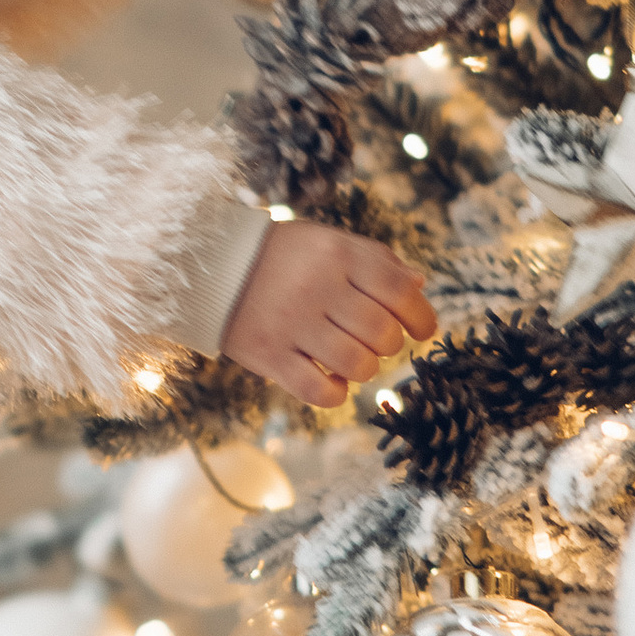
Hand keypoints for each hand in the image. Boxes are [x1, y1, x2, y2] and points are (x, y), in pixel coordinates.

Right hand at [219, 221, 437, 407]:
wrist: (213, 267)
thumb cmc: (285, 257)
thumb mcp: (331, 242)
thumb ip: (376, 261)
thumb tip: (418, 286)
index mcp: (340, 254)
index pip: (401, 293)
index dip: (421, 318)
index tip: (420, 330)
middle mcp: (318, 287)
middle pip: (382, 334)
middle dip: (387, 345)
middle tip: (373, 340)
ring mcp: (292, 322)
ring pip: (357, 366)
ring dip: (362, 369)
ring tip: (348, 357)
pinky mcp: (269, 354)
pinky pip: (320, 392)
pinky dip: (334, 393)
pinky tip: (328, 377)